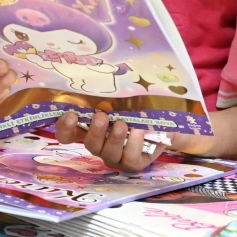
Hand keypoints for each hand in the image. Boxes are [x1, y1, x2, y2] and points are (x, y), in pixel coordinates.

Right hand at [52, 110, 216, 173]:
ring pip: (108, 154)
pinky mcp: (134, 164)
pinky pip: (129, 159)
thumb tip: (105, 71)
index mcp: (93, 128)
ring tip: (123, 125)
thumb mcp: (126, 98)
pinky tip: (139, 132)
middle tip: (101, 116)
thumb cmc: (142, 106)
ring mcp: (117, 157)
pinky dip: (133, 145)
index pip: (69, 133)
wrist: (170, 122)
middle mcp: (101, 144)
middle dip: (94, 131)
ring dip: (114, 139)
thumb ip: (112, 94)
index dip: (65, 128)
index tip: (71, 115)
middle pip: (89, 144)